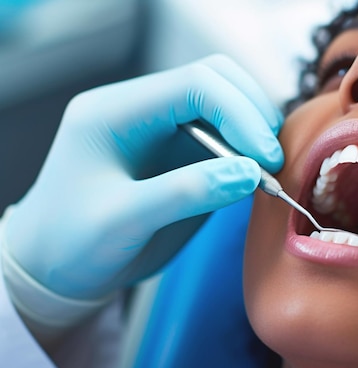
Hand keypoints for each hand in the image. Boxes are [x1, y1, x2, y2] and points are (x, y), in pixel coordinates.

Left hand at [4, 54, 283, 299]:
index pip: (194, 84)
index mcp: (116, 112)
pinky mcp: (181, 154)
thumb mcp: (122, 222)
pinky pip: (227, 136)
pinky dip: (249, 152)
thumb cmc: (73, 244)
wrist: (57, 268)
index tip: (265, 157)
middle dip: (253, 115)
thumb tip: (250, 173)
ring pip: (228, 103)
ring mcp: (164, 130)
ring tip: (267, 173)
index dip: (240, 113)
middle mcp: (143, 111)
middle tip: (271, 162)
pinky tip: (255, 177)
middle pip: (216, 80)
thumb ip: (185, 193)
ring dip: (255, 131)